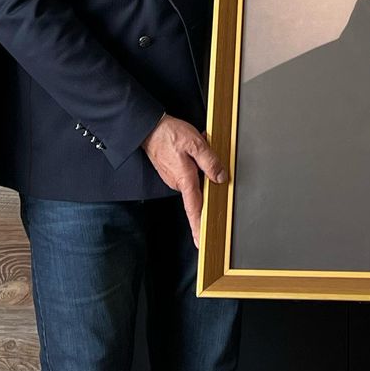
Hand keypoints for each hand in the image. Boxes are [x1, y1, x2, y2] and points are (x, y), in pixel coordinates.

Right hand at [143, 113, 224, 245]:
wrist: (149, 128)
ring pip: (194, 178)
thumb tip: (220, 178)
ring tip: (198, 146)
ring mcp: (173, 178)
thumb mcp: (196, 144)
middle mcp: (177, 183)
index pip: (194, 209)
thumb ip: (210, 162)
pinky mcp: (171, 171)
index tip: (201, 242)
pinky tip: (191, 148)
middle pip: (199, 189)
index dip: (198, 227)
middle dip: (206, 174)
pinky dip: (193, 162)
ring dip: (199, 165)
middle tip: (205, 152)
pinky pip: (187, 172)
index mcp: (185, 180)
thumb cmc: (170, 135)